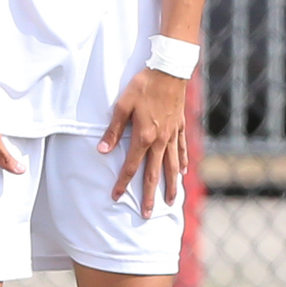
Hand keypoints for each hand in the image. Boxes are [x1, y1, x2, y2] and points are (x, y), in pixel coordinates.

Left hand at [97, 68, 188, 217]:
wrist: (169, 71)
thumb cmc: (143, 86)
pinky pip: (182, 150)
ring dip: (170, 185)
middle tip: (148, 215)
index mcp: (144, 136)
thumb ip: (113, 130)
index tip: (117, 197)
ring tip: (170, 201)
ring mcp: (172, 135)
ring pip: (172, 166)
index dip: (123, 183)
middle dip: (150, 195)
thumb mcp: (122, 105)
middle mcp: (160, 141)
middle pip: (154, 174)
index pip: (131, 166)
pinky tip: (184, 172)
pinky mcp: (179, 127)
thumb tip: (102, 150)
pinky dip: (183, 163)